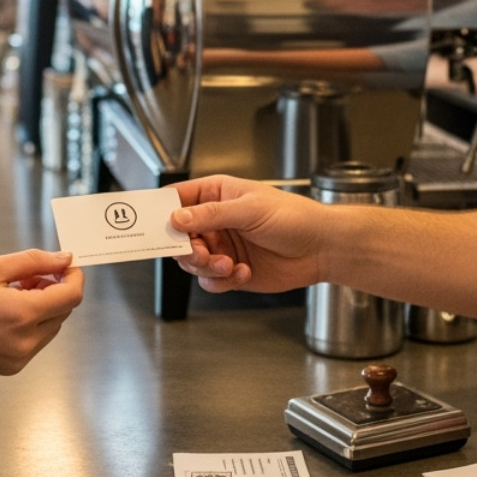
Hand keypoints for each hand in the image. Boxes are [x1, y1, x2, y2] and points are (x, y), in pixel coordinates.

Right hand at [0, 250, 83, 380]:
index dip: (74, 277)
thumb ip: (33, 261)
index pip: (72, 296)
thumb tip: (65, 259)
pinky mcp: (12, 367)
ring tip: (14, 291)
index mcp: (23, 314)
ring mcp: (20, 358)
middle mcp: (27, 341)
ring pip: (52, 327)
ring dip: (44, 307)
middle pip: (64, 312)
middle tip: (29, 275)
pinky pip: (36, 341)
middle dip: (55, 289)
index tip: (64, 264)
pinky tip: (7, 311)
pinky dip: (32, 324)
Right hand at [170, 176, 332, 293]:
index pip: (177, 199)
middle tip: (202, 254)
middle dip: (188, 249)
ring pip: (192, 261)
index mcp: (216, 194)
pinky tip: (242, 272)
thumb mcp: (250, 210)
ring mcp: (222, 246)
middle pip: (179, 236)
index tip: (155, 226)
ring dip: (206, 267)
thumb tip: (177, 218)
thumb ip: (211, 215)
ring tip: (228, 265)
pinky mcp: (231, 270)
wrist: (321, 248)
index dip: (163, 212)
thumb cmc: (294, 218)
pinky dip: (221, 281)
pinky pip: (210, 280)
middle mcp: (215, 221)